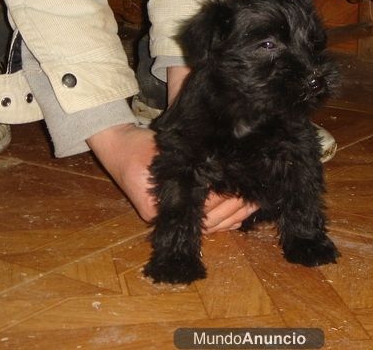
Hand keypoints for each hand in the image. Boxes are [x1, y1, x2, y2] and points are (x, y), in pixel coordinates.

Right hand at [87, 123, 257, 232]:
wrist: (118, 147)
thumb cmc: (138, 148)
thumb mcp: (162, 152)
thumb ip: (186, 165)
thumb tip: (217, 170)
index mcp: (159, 207)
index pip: (199, 209)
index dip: (222, 199)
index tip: (239, 188)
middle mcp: (165, 218)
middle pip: (207, 222)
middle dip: (233, 210)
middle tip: (254, 198)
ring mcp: (170, 218)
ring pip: (207, 226)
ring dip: (232, 217)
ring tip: (253, 205)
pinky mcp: (176, 213)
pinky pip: (202, 223)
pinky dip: (223, 221)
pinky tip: (240, 216)